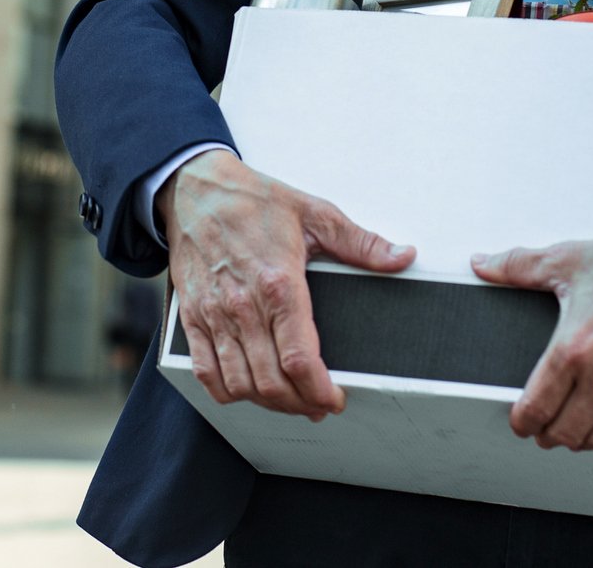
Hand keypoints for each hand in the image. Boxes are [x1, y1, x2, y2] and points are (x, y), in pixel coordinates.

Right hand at [159, 149, 413, 419]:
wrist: (195, 188)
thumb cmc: (252, 200)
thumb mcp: (315, 213)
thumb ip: (361, 243)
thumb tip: (401, 256)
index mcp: (279, 283)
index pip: (299, 359)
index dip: (321, 391)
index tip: (335, 398)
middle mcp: (244, 305)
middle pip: (271, 382)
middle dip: (301, 404)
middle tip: (318, 404)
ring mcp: (214, 314)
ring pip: (240, 384)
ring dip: (268, 402)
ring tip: (290, 399)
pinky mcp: (192, 317)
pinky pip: (205, 372)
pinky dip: (226, 392)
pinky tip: (247, 389)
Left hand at [472, 208, 592, 452]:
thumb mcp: (566, 261)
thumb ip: (517, 267)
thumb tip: (482, 264)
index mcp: (572, 347)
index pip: (535, 409)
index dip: (523, 423)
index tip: (523, 423)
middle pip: (566, 434)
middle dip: (551, 434)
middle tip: (550, 427)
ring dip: (588, 438)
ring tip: (584, 424)